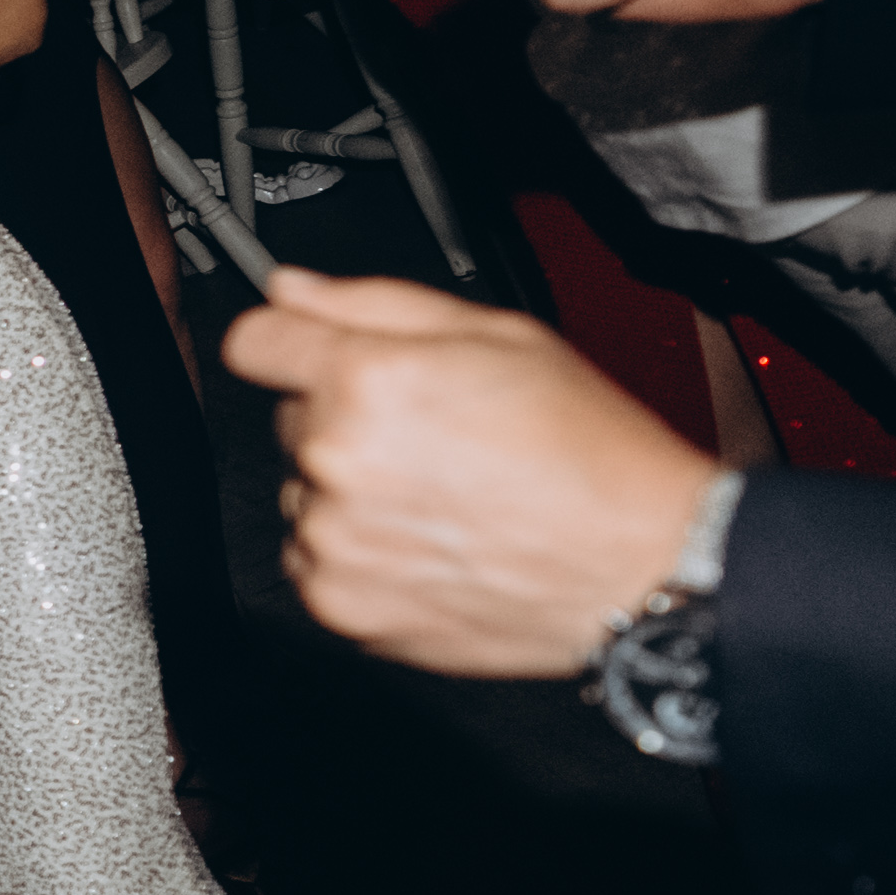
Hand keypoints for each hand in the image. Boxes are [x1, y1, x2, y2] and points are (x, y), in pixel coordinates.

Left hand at [220, 270, 723, 677]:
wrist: (640, 564)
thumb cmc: (588, 452)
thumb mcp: (499, 336)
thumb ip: (374, 303)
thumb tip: (290, 289)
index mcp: (367, 381)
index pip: (256, 342)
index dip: (289, 341)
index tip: (309, 354)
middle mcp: (337, 460)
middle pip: (291, 420)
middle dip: (344, 419)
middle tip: (432, 436)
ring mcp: (334, 541)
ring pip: (303, 492)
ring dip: (348, 491)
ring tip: (442, 497)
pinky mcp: (342, 605)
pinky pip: (314, 562)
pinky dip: (356, 554)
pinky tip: (430, 543)